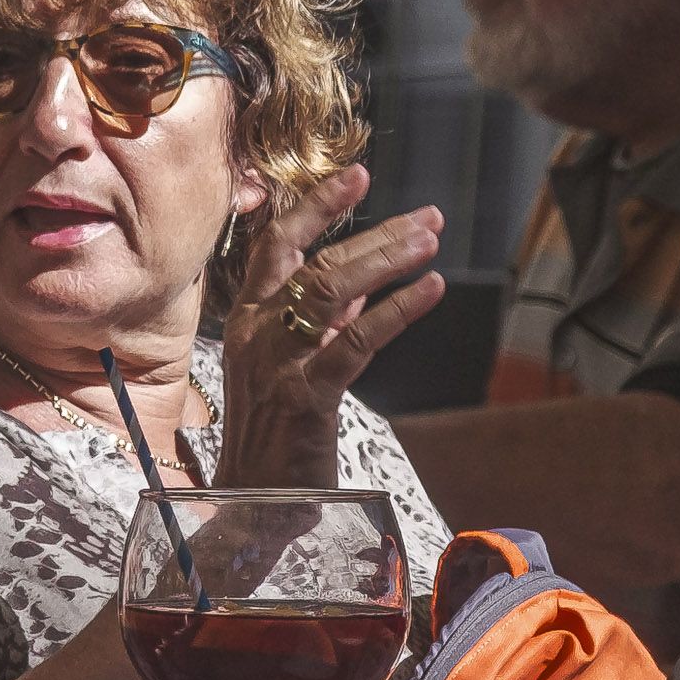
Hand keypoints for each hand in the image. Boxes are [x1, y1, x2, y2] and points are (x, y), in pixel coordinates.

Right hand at [216, 164, 445, 491]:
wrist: (253, 503)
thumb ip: (321, 322)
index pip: (277, 245)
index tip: (359, 176)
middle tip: (429, 218)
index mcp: (247, 319)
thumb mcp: (291, 365)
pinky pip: (357, 341)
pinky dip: (398, 309)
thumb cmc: (274, 434)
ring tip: (432, 240)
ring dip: (388, 258)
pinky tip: (432, 290)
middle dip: (378, 234)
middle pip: (318, 262)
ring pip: (332, 289)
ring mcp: (278, 362)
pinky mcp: (307, 395)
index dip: (317, 207)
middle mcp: (256, 332)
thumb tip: (359, 283)